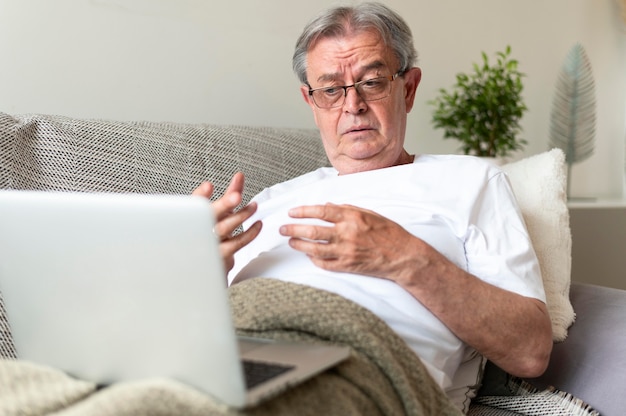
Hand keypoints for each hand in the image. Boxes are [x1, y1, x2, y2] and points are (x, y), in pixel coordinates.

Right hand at [192, 172, 261, 273]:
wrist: (209, 262)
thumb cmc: (216, 232)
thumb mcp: (222, 211)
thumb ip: (231, 193)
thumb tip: (240, 176)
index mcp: (196, 215)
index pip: (194, 202)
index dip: (200, 194)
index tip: (209, 186)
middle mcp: (200, 228)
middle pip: (210, 215)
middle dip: (224, 204)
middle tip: (236, 196)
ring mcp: (210, 242)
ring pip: (224, 228)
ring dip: (241, 216)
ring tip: (254, 207)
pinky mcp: (221, 255)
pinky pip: (236, 243)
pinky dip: (249, 233)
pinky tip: (258, 224)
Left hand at [279, 203, 417, 280]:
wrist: (403, 256)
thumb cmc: (389, 232)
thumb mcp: (369, 213)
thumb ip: (347, 209)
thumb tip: (326, 207)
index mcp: (352, 217)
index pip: (320, 212)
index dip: (303, 211)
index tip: (291, 212)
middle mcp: (347, 234)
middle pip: (312, 231)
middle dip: (293, 228)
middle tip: (282, 228)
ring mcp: (346, 252)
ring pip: (314, 249)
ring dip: (299, 244)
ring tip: (290, 241)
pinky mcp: (348, 266)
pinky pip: (325, 264)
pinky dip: (314, 260)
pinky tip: (309, 256)